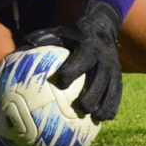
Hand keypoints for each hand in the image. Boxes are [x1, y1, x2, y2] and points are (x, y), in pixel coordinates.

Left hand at [24, 0, 122, 122]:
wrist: (102, 27)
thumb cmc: (74, 35)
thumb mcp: (61, 32)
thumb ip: (45, 38)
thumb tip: (26, 43)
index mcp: (88, 48)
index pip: (81, 60)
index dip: (72, 71)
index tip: (62, 82)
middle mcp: (103, 58)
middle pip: (100, 78)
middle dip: (93, 94)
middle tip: (83, 108)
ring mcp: (113, 67)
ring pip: (112, 87)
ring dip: (106, 103)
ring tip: (98, 118)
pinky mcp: (118, 74)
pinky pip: (118, 91)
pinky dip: (114, 104)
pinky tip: (107, 117)